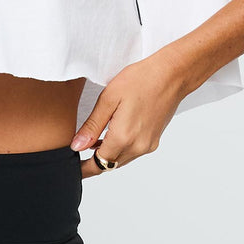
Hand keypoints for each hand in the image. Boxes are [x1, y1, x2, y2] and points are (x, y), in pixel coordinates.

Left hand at [71, 51, 186, 179]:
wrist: (171, 75)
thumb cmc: (140, 80)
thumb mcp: (108, 99)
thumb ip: (92, 126)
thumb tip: (77, 146)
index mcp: (124, 137)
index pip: (98, 164)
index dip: (83, 168)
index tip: (72, 168)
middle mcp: (138, 146)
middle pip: (110, 165)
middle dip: (93, 162)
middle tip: (78, 153)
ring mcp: (148, 145)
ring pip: (121, 159)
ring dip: (107, 154)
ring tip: (91, 142)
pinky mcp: (154, 140)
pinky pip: (132, 152)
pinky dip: (119, 148)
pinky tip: (110, 134)